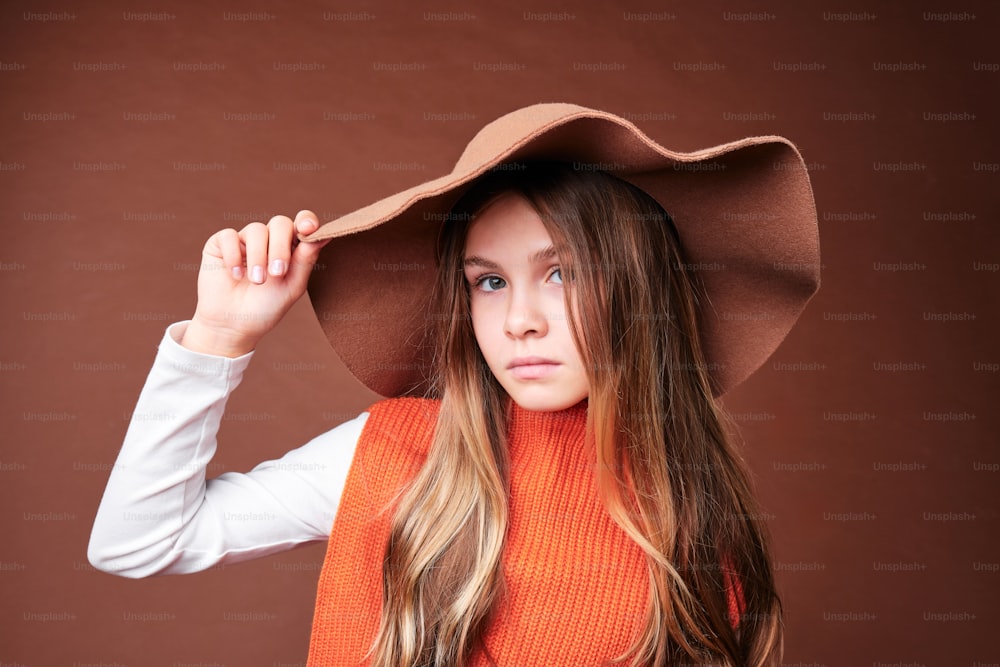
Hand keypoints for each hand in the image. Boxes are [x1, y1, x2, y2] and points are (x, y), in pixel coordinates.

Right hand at [181, 211, 329, 356]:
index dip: (307, 220)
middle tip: (277, 272)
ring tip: (257, 281)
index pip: (302, 223)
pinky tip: (236, 275)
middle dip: (280, 247)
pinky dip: (234, 256)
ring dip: (258, 256)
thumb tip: (323, 236)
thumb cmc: (266, 306)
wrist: (233, 324)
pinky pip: (229, 236)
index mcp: (291, 247)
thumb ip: (305, 260)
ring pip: (256, 230)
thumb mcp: (292, 286)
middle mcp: (269, 239)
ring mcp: (245, 239)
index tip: (308, 228)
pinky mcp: (221, 243)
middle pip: (280, 223)